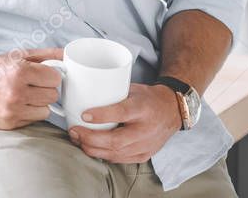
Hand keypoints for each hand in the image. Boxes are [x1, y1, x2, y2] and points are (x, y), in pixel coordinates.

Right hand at [0, 47, 64, 130]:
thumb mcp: (19, 55)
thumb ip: (45, 54)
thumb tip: (66, 55)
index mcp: (20, 72)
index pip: (55, 78)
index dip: (51, 76)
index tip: (44, 75)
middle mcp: (16, 92)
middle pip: (53, 95)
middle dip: (45, 89)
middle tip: (34, 85)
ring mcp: (13, 110)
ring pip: (46, 110)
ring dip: (39, 103)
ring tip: (26, 95)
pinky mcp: (10, 123)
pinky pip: (34, 120)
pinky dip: (29, 113)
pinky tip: (18, 105)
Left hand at [67, 83, 181, 162]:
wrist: (171, 111)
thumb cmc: (148, 98)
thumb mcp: (133, 88)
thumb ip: (113, 94)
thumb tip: (85, 93)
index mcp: (143, 108)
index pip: (122, 113)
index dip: (102, 115)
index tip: (84, 114)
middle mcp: (146, 129)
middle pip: (116, 140)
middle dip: (91, 138)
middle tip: (75, 131)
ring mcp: (146, 145)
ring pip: (116, 154)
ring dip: (93, 149)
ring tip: (78, 140)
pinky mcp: (144, 155)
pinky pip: (120, 159)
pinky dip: (104, 155)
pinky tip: (92, 149)